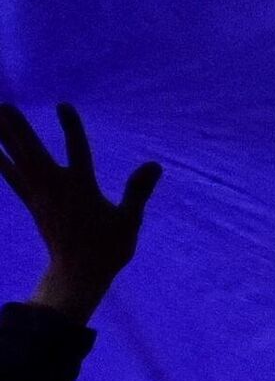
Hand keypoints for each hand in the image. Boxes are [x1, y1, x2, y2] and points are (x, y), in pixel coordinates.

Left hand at [0, 104, 160, 322]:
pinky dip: (3, 164)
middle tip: (2, 105)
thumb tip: (154, 164)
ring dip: (4, 140)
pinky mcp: (33, 205)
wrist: (78, 275)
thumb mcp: (129, 221)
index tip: (63, 106)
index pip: (76, 151)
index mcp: (82, 189)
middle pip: (33, 152)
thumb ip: (138, 191)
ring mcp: (41, 196)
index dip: (71, 128)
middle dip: (18, 129)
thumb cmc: (108, 249)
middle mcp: (56, 188)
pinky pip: (14, 179)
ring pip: (19, 162)